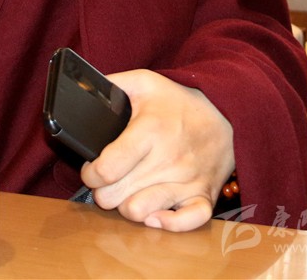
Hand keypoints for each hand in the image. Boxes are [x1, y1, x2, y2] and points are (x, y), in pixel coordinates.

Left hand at [80, 70, 233, 231]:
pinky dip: (165, 224)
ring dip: (126, 207)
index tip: (91, 168)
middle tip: (107, 180)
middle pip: (116, 195)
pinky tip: (153, 213)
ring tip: (125, 192)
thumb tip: (81, 88)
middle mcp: (168, 159)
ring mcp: (187, 181)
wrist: (225, 115)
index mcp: (150, 130)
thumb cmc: (177, 101)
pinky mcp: (203, 197)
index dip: (90, 173)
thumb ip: (111, 84)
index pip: (108, 168)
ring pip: (140, 212)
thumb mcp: (143, 82)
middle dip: (103, 190)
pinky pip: (184, 224)